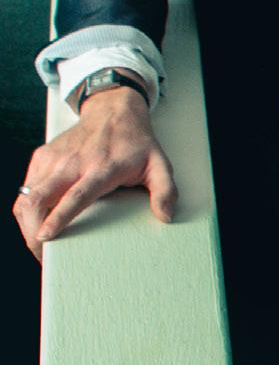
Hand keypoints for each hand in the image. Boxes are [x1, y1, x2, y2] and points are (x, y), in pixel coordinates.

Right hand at [14, 86, 175, 259]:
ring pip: (27, 195)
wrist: (113, 111)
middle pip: (39, 197)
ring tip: (37, 243)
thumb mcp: (158, 163)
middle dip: (32, 228)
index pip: (75, 196)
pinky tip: (35, 222)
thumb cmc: (135, 142)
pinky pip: (26, 187)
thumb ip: (165, 190)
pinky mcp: (42, 157)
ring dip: (26, 221)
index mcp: (101, 168)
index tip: (45, 235)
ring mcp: (54, 159)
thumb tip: (166, 216)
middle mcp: (73, 163)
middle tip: (42, 253)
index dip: (58, 217)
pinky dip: (26, 207)